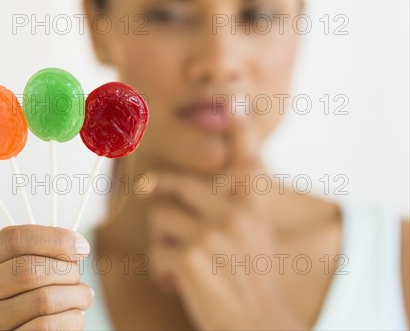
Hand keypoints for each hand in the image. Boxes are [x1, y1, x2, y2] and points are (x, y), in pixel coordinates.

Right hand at [0, 225, 93, 329]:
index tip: (81, 246)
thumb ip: (35, 251)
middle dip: (67, 271)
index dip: (55, 239)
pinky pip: (45, 328)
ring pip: (43, 301)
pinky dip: (71, 320)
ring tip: (82, 297)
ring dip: (75, 296)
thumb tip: (76, 246)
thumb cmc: (10, 292)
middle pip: (31, 270)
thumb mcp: (10, 265)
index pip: (16, 239)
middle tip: (78, 277)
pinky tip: (73, 316)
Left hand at [144, 113, 304, 329]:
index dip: (242, 131)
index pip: (247, 162)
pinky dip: (162, 271)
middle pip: (176, 185)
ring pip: (160, 217)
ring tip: (182, 264)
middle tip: (147, 190)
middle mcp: (234, 216)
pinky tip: (181, 284)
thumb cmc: (250, 285)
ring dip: (163, 243)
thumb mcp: (252, 241)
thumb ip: (230, 212)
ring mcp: (212, 235)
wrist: (261, 327)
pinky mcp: (192, 258)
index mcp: (251, 210)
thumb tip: (185, 190)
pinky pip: (156, 252)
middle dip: (159, 193)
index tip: (237, 101)